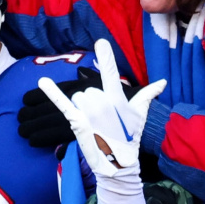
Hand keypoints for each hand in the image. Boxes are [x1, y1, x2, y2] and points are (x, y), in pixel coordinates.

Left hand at [38, 40, 165, 176]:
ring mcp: (90, 112)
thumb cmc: (128, 137)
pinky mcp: (78, 122)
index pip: (111, 74)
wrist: (118, 162)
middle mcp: (104, 102)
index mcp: (117, 98)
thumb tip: (162, 82)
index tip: (101, 41)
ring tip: (93, 124)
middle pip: (86, 90)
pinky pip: (63, 104)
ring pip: (76, 98)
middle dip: (90, 102)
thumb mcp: (138, 114)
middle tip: (101, 119)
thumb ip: (146, 95)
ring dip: (81, 108)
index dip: (107, 58)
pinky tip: (42, 82)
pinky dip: (52, 93)